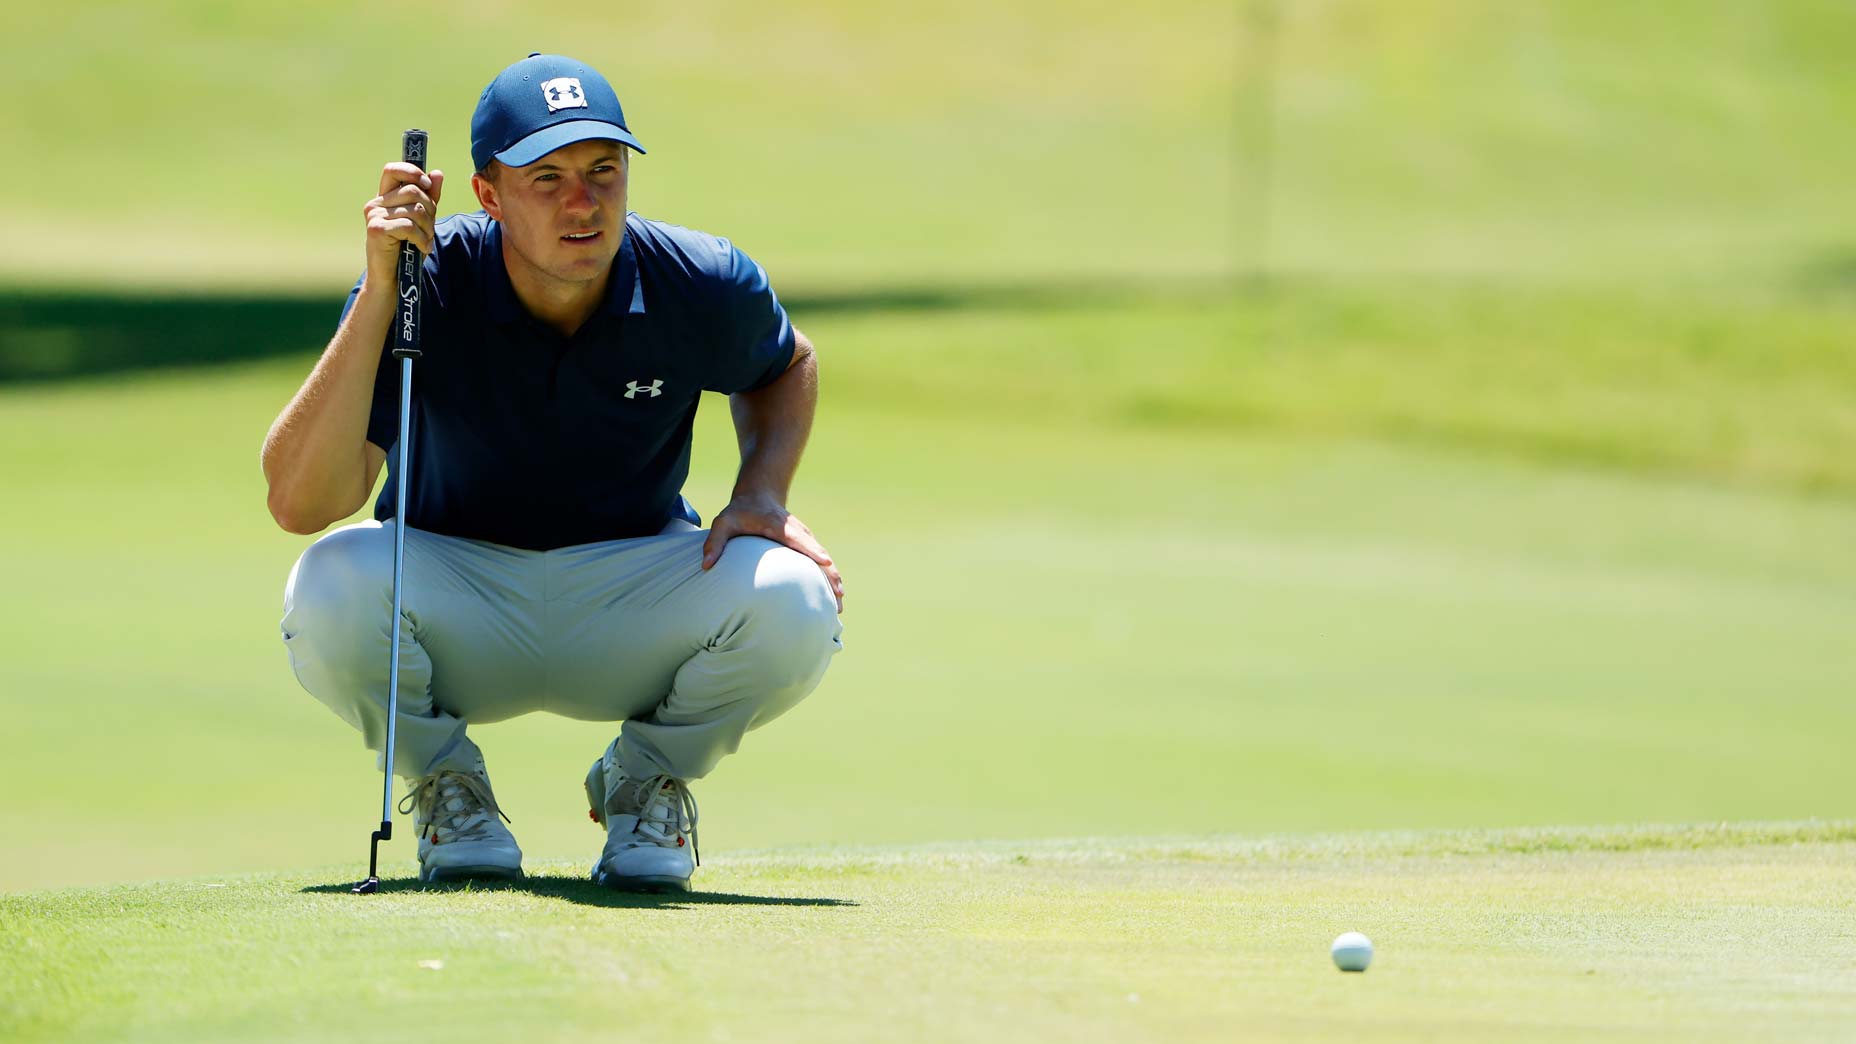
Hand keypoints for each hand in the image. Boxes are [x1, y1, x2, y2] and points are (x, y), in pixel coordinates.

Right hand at [363, 162, 444, 289]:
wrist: (393, 279)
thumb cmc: (407, 250)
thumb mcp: (422, 221)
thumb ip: (429, 197)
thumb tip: (437, 173)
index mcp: (384, 198)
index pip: (393, 170)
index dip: (413, 172)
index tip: (428, 185)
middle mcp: (376, 203)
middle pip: (413, 191)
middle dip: (430, 209)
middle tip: (430, 228)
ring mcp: (374, 216)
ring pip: (415, 209)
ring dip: (428, 228)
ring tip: (426, 240)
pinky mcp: (377, 229)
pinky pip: (409, 226)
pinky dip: (422, 239)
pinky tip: (422, 249)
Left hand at [703, 493, 843, 612]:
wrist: (759, 495)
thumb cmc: (740, 511)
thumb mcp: (723, 522)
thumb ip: (714, 542)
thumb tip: (706, 566)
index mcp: (780, 527)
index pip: (799, 540)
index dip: (813, 552)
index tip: (826, 564)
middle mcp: (797, 532)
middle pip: (819, 553)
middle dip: (831, 574)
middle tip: (839, 598)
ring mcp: (804, 536)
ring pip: (824, 558)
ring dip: (833, 578)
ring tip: (840, 603)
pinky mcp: (806, 542)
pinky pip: (820, 559)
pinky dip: (829, 574)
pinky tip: (833, 593)